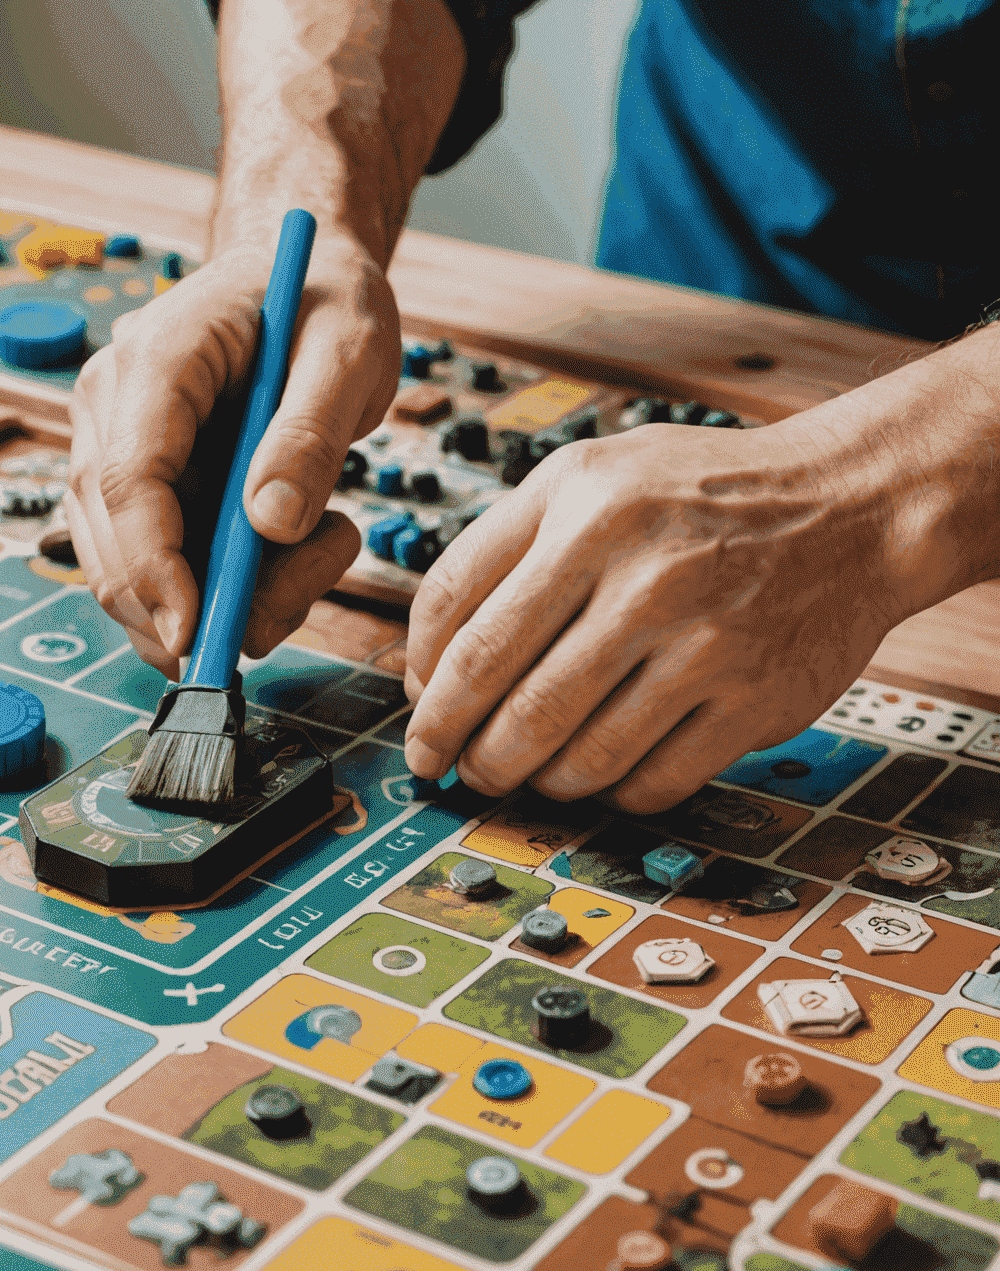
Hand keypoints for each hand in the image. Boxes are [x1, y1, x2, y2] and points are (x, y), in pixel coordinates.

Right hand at [67, 234, 396, 674]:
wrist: (302, 275)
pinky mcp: (142, 492)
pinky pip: (166, 572)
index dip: (154, 567)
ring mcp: (115, 452)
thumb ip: (310, 435)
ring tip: (324, 542)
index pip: (125, 481)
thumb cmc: (323, 298)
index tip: (198, 632)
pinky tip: (296, 548)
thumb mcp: (348, 350)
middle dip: (196, 604)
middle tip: (301, 594)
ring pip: (134, 576)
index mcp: (154, 361)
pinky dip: (229, 590)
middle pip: (113, 545)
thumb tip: (271, 526)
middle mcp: (111, 410)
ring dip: (227, 599)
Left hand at [402, 416, 912, 812]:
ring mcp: (705, 644)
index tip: (419, 718)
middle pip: (512, 701)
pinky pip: (653, 780)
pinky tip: (597, 773)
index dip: (424, 688)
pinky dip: (610, 792)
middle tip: (454, 768)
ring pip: (579, 754)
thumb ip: (496, 552)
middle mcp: (644, 577)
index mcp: (585, 512)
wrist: (851, 504)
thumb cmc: (696, 493)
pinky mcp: (755, 702)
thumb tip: (427, 667)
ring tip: (521, 773)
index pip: (462, 622)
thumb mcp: (584, 478)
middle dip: (465, 751)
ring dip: (533, 779)